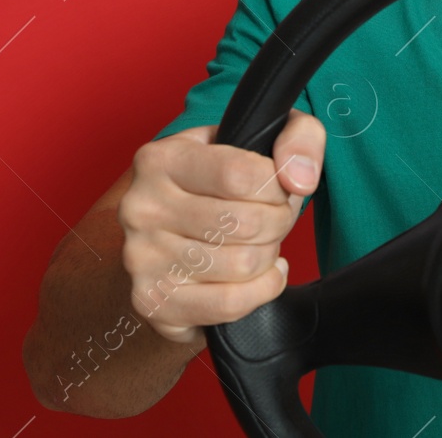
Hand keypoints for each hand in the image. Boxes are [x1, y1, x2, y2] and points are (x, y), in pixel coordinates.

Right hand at [119, 110, 325, 342]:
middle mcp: (141, 208)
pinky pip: (229, 304)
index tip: (277, 189)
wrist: (174, 230)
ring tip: (261, 242)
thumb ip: (298, 138)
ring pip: (242, 265)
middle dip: (278, 222)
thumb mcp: (260, 138)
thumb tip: (300, 179)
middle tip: (274, 219)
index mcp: (160, 159)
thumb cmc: (221, 182)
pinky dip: (262, 291)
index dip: (277, 187)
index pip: (240, 175)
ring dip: (268, 255)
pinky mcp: (152, 302)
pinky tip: (263, 274)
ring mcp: (141, 259)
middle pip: (245, 223)